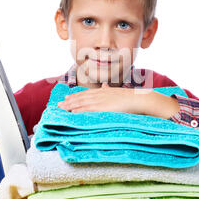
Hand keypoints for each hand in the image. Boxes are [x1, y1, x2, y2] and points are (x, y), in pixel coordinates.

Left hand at [57, 83, 179, 118]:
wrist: (138, 99)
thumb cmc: (131, 97)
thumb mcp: (119, 91)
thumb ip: (111, 90)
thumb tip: (107, 86)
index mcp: (104, 91)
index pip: (86, 93)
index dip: (76, 96)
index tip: (67, 98)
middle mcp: (100, 94)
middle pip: (81, 98)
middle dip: (69, 101)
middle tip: (59, 104)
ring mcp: (100, 100)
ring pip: (81, 103)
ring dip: (70, 106)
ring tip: (61, 109)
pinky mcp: (102, 107)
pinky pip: (87, 109)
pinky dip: (78, 110)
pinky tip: (72, 112)